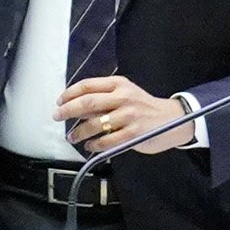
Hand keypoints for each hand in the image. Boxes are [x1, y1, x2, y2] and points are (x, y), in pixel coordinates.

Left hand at [54, 76, 193, 154]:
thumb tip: (76, 106)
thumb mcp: (126, 93)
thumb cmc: (143, 106)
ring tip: (72, 137)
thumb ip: (104, 98)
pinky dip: (95, 144)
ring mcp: (129, 115)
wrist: (172, 118)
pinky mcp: (134, 133)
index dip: (70, 93)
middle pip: (88, 102)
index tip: (59, 101)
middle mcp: (123, 97)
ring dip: (79, 131)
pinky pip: (107, 140)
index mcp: (119, 84)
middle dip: (68, 110)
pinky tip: (90, 146)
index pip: (88, 85)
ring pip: (96, 123)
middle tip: (57, 116)